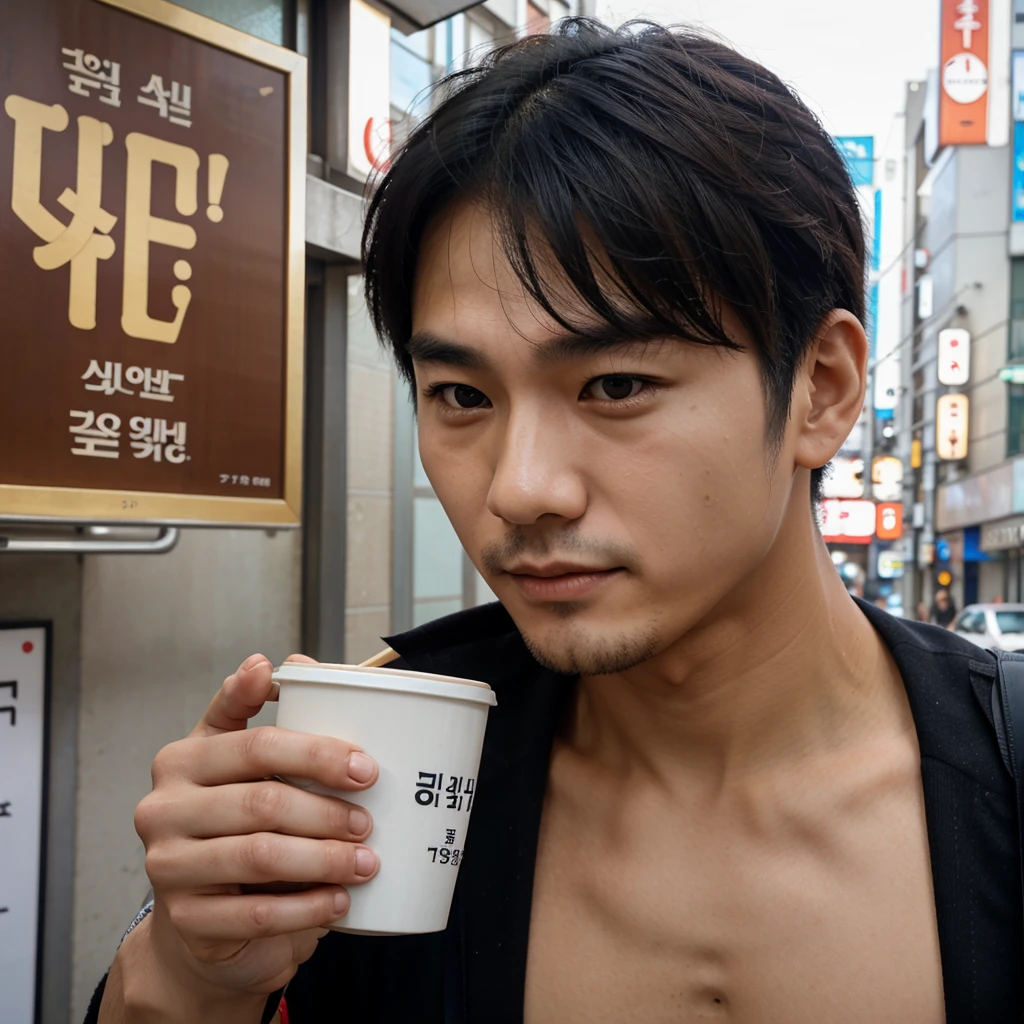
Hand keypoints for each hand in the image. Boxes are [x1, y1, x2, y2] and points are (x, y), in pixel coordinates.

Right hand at [132, 653, 379, 999]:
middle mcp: (163, 808)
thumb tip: (295, 662)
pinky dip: (306, 909)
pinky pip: (255, 915)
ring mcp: (167, 867)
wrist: (202, 913)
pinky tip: (339, 902)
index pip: (257, 745)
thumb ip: (261, 709)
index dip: (316, 753)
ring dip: (325, 860)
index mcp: (182, 758)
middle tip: (369, 822)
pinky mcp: (186, 920)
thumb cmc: (234, 821)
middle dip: (327, 811)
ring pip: (260, 857)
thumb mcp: (240, 761)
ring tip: (366, 862)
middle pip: (262, 802)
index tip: (367, 766)